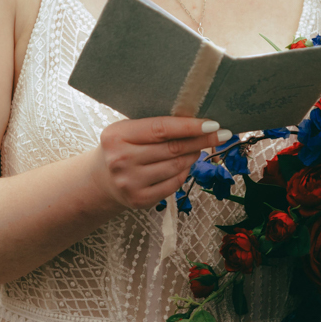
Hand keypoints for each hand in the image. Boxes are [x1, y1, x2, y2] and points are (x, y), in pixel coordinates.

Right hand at [89, 117, 230, 210]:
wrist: (100, 180)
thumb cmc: (122, 147)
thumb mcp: (129, 130)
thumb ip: (156, 126)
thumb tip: (199, 121)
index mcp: (117, 135)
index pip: (161, 128)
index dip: (190, 126)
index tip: (213, 123)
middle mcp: (121, 160)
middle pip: (173, 148)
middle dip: (201, 140)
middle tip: (220, 134)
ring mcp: (129, 183)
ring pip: (176, 166)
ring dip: (194, 156)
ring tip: (198, 148)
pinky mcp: (138, 200)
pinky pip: (173, 184)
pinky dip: (185, 172)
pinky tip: (186, 165)